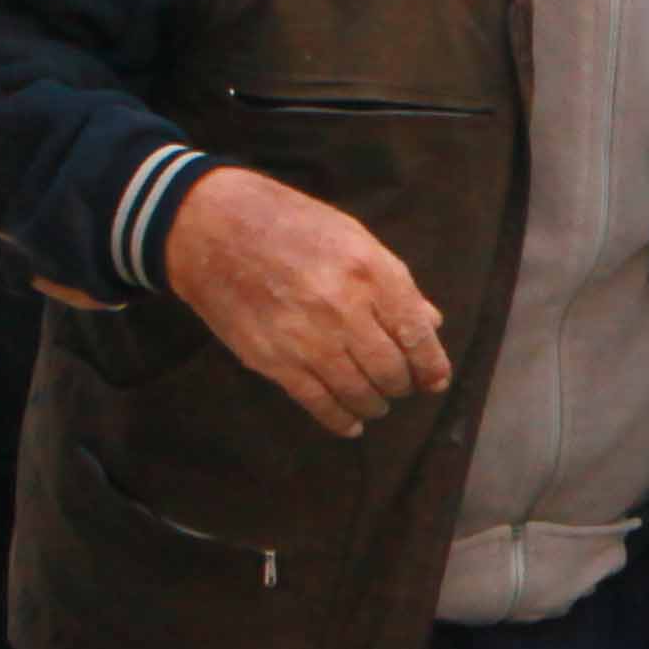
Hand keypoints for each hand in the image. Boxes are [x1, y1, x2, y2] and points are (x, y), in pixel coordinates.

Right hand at [163, 164, 452, 437]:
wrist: (213, 229)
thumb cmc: (289, 225)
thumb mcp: (352, 238)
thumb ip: (393, 283)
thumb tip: (431, 322)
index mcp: (371, 272)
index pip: (417, 335)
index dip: (431, 365)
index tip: (435, 380)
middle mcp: (345, 309)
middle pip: (391, 370)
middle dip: (402, 385)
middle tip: (400, 385)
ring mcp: (309, 339)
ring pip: (359, 392)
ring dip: (374, 404)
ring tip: (375, 402)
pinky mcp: (275, 361)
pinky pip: (319, 403)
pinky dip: (341, 420)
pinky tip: (351, 424)